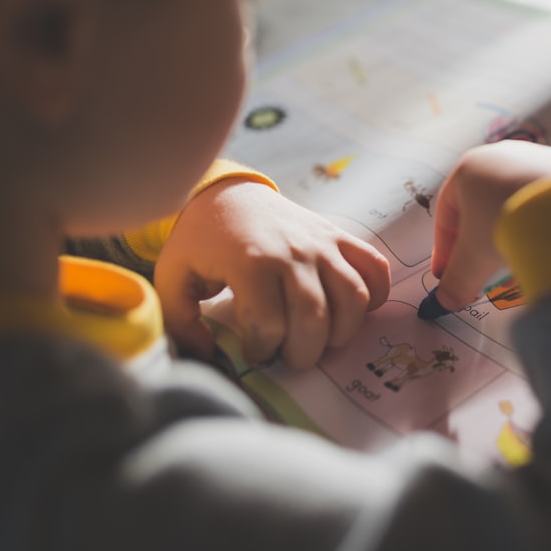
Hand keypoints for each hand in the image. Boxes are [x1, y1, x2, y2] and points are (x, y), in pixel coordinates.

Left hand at [154, 180, 389, 367]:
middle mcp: (294, 252)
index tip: (252, 352)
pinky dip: (376, 295)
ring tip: (321, 340)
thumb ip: (180, 322)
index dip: (261, 350)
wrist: (229, 194)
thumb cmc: (202, 240)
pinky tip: (353, 312)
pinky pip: (374, 268)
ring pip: (353, 299)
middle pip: (315, 318)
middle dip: (303, 352)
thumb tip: (208, 353)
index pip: (269, 325)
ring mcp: (322, 243)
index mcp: (251, 262)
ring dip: (341, 332)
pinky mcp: (340, 237)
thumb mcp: (174, 277)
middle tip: (288, 356)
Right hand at [430, 140, 550, 310]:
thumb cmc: (510, 222)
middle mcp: (503, 156)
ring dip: (510, 232)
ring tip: (516, 259)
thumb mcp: (474, 258)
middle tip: (481, 271)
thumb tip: (448, 299)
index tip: (449, 274)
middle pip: (481, 208)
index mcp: (470, 168)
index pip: (447, 215)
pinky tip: (545, 245)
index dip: (445, 250)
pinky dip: (540, 223)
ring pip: (514, 202)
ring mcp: (538, 158)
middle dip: (479, 243)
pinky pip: (546, 201)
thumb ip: (457, 280)